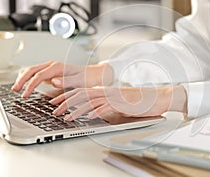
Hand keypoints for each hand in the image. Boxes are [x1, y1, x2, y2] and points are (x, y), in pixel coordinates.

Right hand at [12, 61, 113, 97]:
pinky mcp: (51, 72)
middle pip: (31, 70)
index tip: (25, 95)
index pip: (38, 76)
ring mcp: (51, 68)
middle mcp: (53, 65)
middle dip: (21, 80)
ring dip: (22, 77)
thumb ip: (66, 82)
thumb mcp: (79, 82)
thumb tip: (53, 81)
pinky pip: (36, 72)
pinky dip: (28, 77)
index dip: (30, 86)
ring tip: (16, 88)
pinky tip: (24, 83)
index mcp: (58, 67)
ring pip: (32, 69)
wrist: (94, 74)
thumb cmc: (87, 79)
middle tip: (15, 91)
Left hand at [50, 85, 186, 120]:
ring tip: (66, 117)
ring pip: (90, 100)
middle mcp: (107, 92)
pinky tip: (88, 118)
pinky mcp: (121, 103)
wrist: (156, 97)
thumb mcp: (118, 102)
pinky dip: (95, 112)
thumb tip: (94, 111)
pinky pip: (105, 107)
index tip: (55, 100)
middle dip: (65, 101)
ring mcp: (113, 97)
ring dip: (76, 109)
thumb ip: (105, 105)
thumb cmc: (138, 101)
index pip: (81, 91)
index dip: (66, 96)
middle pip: (81, 94)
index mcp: (104, 91)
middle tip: (54, 108)